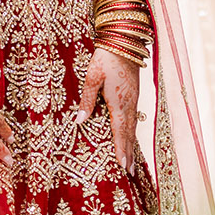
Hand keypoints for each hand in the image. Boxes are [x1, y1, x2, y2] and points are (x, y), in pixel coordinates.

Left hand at [77, 46, 142, 173]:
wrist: (124, 41)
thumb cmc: (106, 57)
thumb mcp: (92, 77)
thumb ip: (86, 100)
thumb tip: (79, 121)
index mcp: (118, 103)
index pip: (120, 132)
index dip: (121, 150)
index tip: (124, 167)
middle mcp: (129, 104)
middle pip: (129, 133)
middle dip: (129, 153)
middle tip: (130, 173)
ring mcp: (134, 98)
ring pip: (133, 126)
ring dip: (132, 144)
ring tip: (132, 160)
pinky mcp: (134, 93)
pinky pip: (134, 117)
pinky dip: (133, 131)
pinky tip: (131, 134)